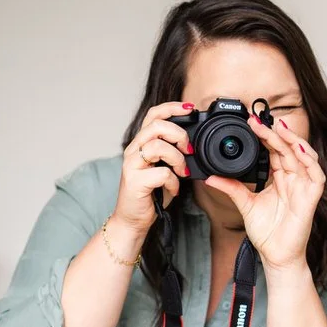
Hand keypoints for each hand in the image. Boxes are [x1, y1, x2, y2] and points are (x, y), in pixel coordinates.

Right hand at [113, 101, 192, 231]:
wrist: (132, 219)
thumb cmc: (150, 194)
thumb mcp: (164, 168)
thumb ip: (173, 153)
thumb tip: (194, 144)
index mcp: (141, 144)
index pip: (153, 115)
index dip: (172, 107)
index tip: (191, 109)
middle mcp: (133, 151)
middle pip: (156, 126)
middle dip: (179, 134)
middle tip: (188, 149)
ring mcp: (131, 165)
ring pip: (158, 147)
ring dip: (177, 159)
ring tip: (182, 171)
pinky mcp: (134, 182)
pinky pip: (161, 173)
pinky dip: (174, 182)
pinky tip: (174, 189)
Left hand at [204, 117, 324, 270]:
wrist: (276, 256)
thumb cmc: (267, 233)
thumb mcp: (244, 204)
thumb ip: (231, 187)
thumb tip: (210, 177)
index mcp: (279, 178)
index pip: (274, 150)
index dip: (264, 135)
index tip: (250, 122)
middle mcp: (293, 179)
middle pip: (287, 149)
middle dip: (274, 133)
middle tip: (257, 120)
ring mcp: (304, 187)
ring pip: (304, 156)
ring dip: (293, 140)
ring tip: (279, 127)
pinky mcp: (311, 198)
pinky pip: (316, 175)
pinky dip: (310, 161)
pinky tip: (299, 150)